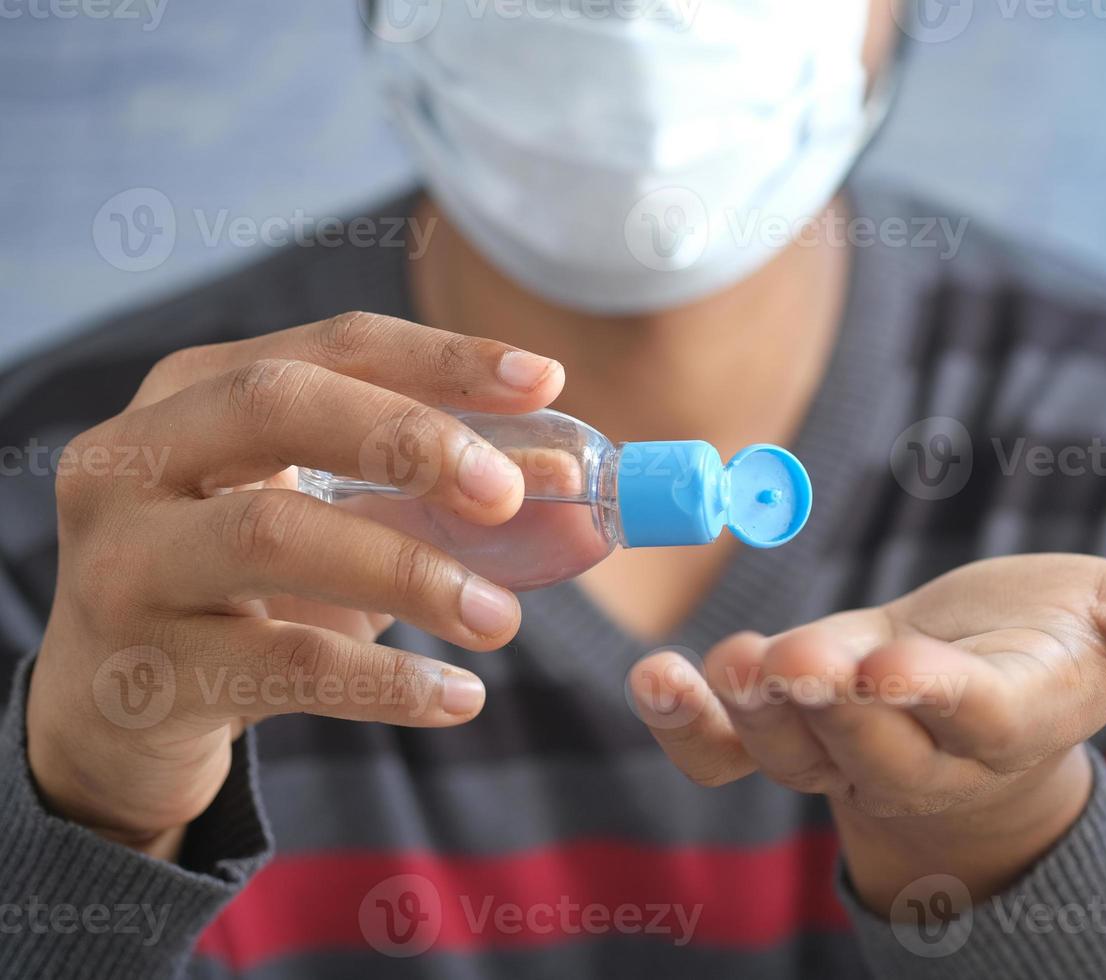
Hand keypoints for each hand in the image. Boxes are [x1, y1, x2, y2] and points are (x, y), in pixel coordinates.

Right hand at [26, 313, 562, 857]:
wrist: (116, 714)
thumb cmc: (245, 592)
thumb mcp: (330, 519)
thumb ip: (432, 491)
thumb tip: (570, 485)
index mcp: (195, 392)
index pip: (333, 344)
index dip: (444, 357)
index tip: (546, 380)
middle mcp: (138, 457)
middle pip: (278, 404)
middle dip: (410, 439)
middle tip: (508, 497)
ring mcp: (123, 561)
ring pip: (273, 534)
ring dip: (409, 572)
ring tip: (501, 619)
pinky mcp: (141, 668)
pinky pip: (282, 665)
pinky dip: (385, 681)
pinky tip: (460, 697)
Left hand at [628, 549, 1105, 910]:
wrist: (984, 705)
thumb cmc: (1059, 650)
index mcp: (1007, 716)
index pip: (971, 716)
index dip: (933, 696)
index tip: (891, 666)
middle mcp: (922, 748)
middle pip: (871, 747)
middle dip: (827, 709)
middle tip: (784, 662)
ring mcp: (847, 747)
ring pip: (795, 754)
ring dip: (752, 717)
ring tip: (725, 665)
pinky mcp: (793, 730)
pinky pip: (731, 756)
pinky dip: (690, 728)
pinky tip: (657, 679)